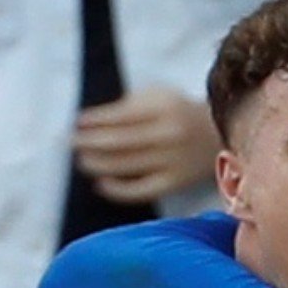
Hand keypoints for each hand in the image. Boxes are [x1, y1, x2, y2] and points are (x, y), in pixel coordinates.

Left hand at [74, 87, 221, 203]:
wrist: (218, 135)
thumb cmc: (178, 113)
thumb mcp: (160, 97)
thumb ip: (129, 105)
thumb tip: (90, 123)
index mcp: (165, 109)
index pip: (121, 116)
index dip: (95, 121)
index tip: (76, 122)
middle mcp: (169, 135)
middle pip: (119, 142)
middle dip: (89, 142)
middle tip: (69, 143)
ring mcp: (173, 161)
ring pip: (126, 166)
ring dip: (97, 164)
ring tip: (80, 160)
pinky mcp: (175, 182)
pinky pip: (141, 190)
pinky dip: (118, 190)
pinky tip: (101, 184)